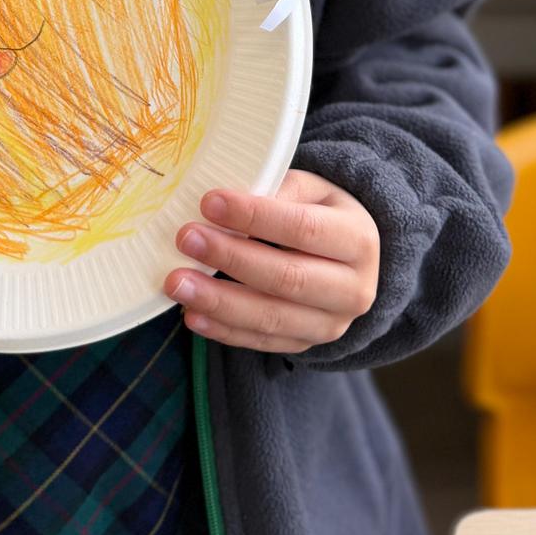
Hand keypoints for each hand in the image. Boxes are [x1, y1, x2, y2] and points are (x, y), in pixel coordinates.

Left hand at [164, 169, 378, 353]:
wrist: (349, 259)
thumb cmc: (320, 212)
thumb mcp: (311, 189)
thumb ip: (276, 191)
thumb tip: (225, 204)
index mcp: (358, 239)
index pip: (304, 229)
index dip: (255, 217)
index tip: (209, 202)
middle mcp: (354, 289)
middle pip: (288, 278)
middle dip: (231, 259)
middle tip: (185, 239)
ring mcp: (331, 325)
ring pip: (272, 318)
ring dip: (219, 302)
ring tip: (177, 283)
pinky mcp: (305, 345)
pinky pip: (261, 342)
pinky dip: (223, 331)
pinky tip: (192, 315)